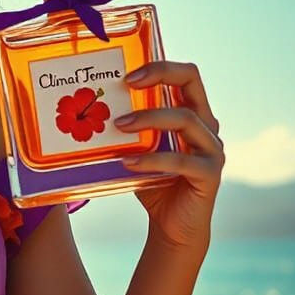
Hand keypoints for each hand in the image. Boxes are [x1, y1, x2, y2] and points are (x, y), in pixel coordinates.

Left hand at [112, 59, 223, 252]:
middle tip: (126, 83)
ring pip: (186, 119)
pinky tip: (128, 163)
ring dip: (149, 119)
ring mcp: (212, 149)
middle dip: (161, 74)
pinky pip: (181, 161)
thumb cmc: (152, 183)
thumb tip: (82, 116)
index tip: (128, 75)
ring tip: (118, 126)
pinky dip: (152, 160)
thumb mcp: (137, 151)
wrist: (172, 227)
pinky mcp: (210, 174)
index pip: (186, 76)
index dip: (160, 67)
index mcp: (193, 114)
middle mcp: (207, 126)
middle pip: (192, 83)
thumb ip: (125, 133)